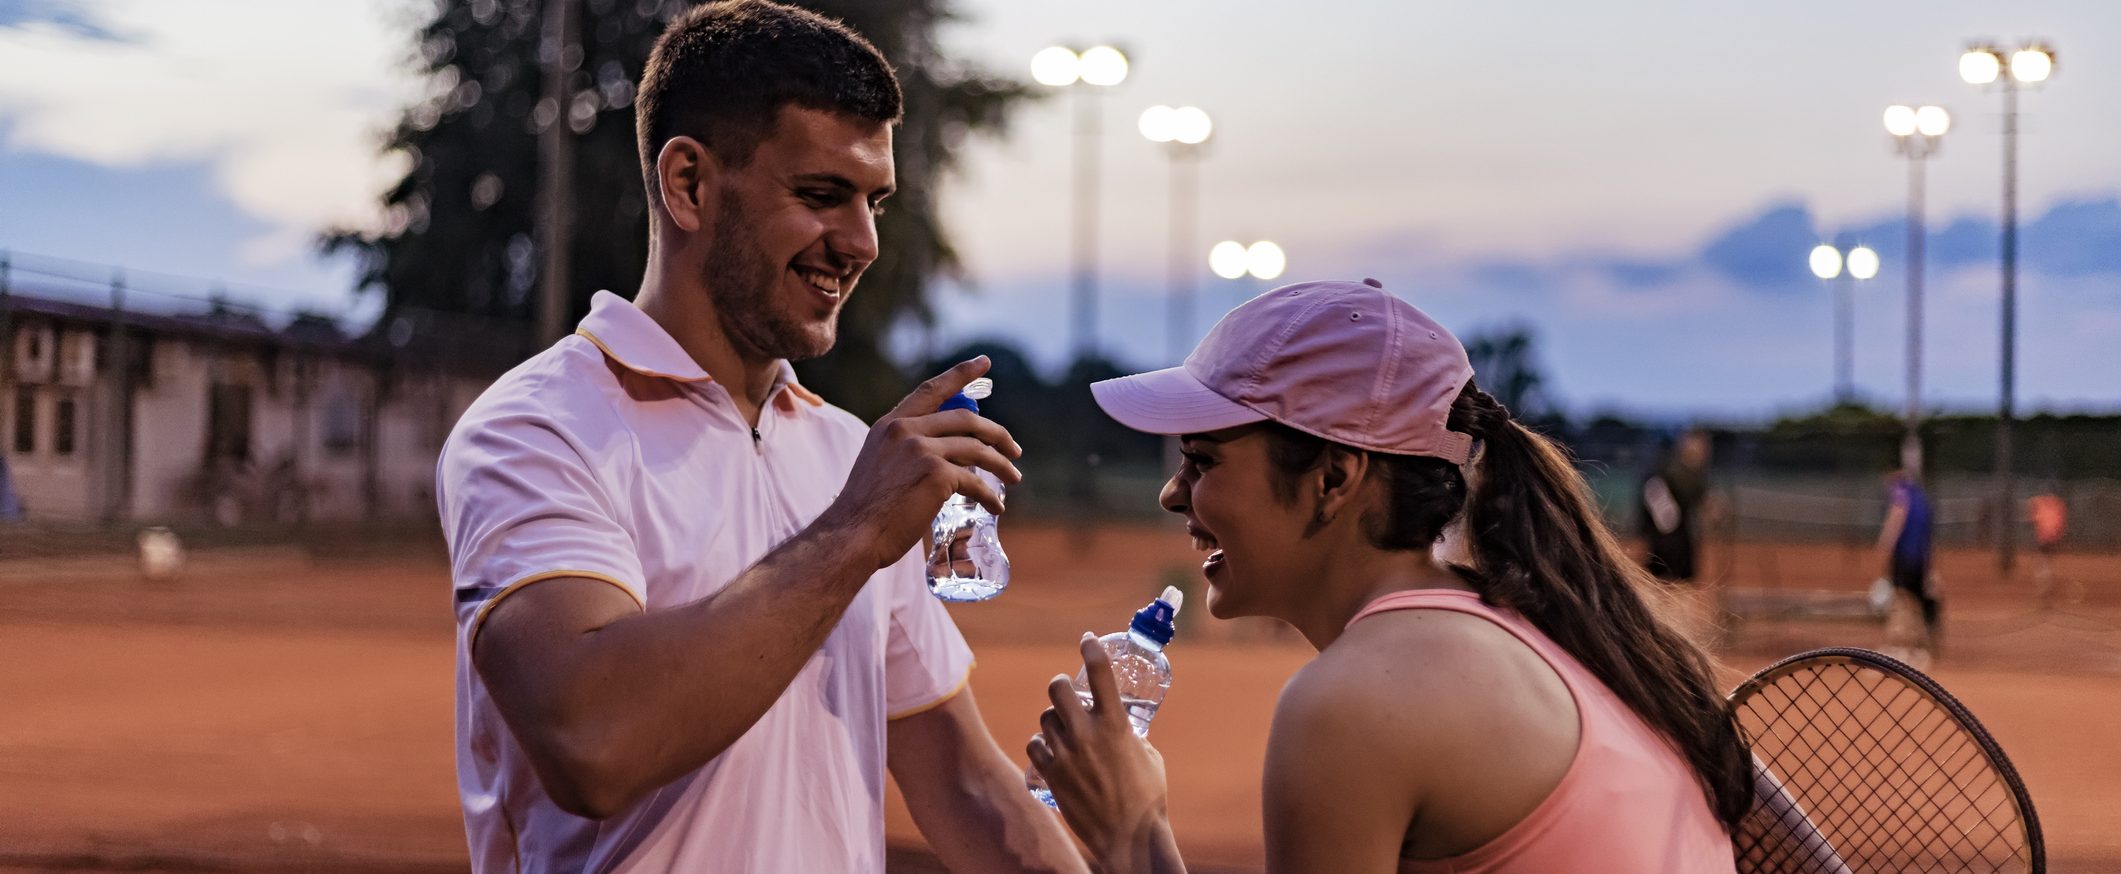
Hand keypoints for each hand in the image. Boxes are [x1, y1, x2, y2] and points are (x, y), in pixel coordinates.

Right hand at [816, 356, 1023, 569]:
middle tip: (1014, 450)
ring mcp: (922, 450)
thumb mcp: (879, 464)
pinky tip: (996, 506)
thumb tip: (945, 453)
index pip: (931, 391)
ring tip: (1014, 477)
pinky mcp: (936, 474)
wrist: (852, 535)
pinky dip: (990, 495)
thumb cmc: (866, 510)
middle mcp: (906, 430)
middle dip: (996, 434)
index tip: (983, 362)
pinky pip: (975, 481)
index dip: (960, 374)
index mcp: (890, 425)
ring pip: (977, 449)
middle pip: (965, 419)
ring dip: (1001, 464)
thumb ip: (904, 449)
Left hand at [1027, 634, 1171, 864]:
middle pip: (1057, 687)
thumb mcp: (1149, 755)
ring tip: (1065, 732)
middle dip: (1061, 686)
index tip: (1087, 640)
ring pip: (1045, 717)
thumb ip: (1132, 734)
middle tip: (1067, 693)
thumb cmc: (1147, 797)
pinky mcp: (1050, 774)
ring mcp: (1066, 753)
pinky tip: (1051, 751)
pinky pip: (1034, 744)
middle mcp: (1087, 734)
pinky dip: (1042, 745)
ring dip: (1053, 720)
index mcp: (1116, 724)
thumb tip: (1124, 723)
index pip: (1100, 672)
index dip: (1091, 649)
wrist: (1127, 836)